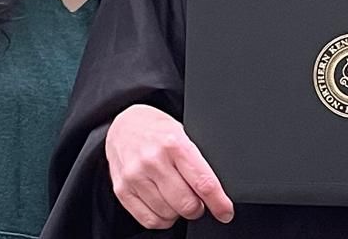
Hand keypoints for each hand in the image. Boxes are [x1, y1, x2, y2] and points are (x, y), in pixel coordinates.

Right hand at [102, 104, 234, 227]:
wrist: (124, 126)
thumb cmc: (158, 132)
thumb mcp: (183, 134)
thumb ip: (198, 159)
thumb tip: (218, 188)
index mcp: (174, 144)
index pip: (203, 182)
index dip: (218, 203)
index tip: (225, 212)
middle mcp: (153, 160)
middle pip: (186, 204)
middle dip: (198, 208)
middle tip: (198, 200)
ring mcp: (135, 177)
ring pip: (168, 214)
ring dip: (178, 213)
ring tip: (177, 197)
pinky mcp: (122, 190)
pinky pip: (149, 220)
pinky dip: (162, 219)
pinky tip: (164, 205)